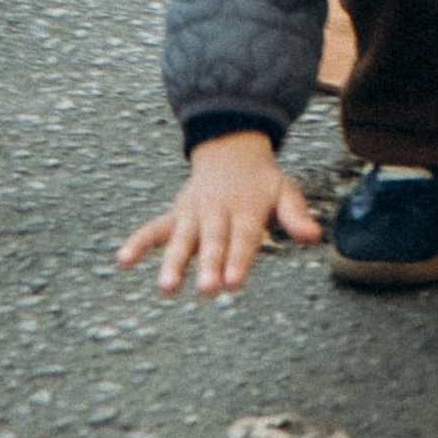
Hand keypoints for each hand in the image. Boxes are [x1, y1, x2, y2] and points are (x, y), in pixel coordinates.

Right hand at [117, 131, 321, 297]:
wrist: (231, 147)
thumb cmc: (261, 181)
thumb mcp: (284, 190)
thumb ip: (295, 215)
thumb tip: (314, 235)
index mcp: (244, 208)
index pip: (242, 238)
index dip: (238, 259)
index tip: (232, 282)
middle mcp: (216, 211)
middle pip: (212, 242)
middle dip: (208, 266)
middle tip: (206, 290)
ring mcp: (193, 213)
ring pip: (181, 240)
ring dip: (173, 263)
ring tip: (166, 288)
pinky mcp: (175, 215)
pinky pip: (154, 229)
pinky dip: (138, 242)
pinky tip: (123, 261)